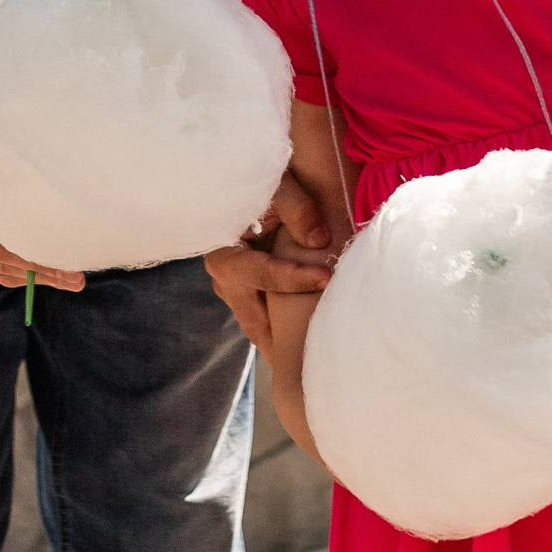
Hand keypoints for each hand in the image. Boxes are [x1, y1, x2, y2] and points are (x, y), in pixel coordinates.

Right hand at [0, 159, 84, 293]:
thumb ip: (12, 191)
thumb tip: (55, 212)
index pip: (1, 253)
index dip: (36, 264)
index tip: (68, 270)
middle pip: (0, 267)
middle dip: (41, 275)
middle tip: (76, 280)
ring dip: (32, 276)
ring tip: (66, 278)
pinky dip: (15, 270)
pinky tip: (40, 272)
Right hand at [204, 170, 335, 355]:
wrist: (242, 178)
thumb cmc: (262, 180)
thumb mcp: (277, 185)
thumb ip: (295, 207)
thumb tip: (318, 240)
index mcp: (225, 251)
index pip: (261, 273)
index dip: (294, 277)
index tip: (327, 278)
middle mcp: (224, 275)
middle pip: (256, 320)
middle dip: (282, 346)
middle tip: (311, 373)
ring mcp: (233, 287)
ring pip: (258, 325)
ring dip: (283, 343)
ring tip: (311, 370)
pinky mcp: (246, 289)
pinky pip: (264, 317)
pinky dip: (282, 332)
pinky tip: (305, 351)